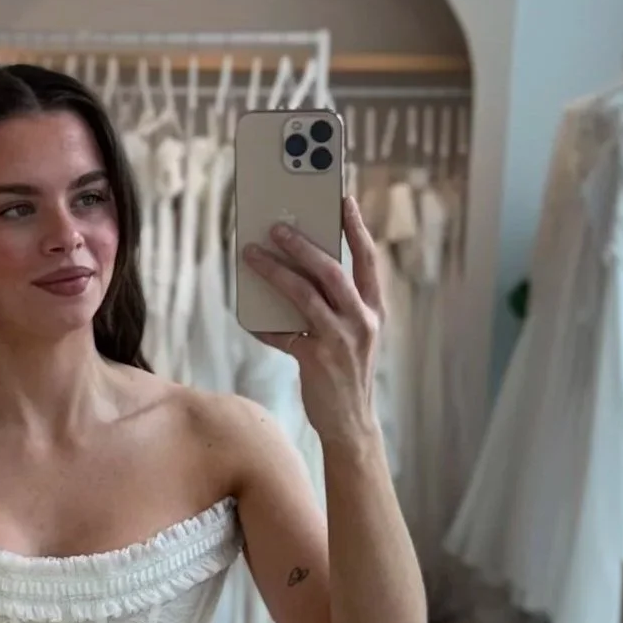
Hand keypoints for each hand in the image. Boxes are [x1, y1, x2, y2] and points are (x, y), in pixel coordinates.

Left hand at [241, 194, 383, 450]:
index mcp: (374, 309)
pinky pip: (283, 333)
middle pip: (331, 270)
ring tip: (252, 253)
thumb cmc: (346, 374)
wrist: (351, 424)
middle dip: (302, 244)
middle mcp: (362, 320)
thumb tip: (294, 273)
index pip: (368, 258)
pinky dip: (263, 323)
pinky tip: (248, 315)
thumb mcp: (352, 336)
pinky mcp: (317, 360)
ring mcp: (341, 340)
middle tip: (276, 226)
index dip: (356, 226)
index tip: (342, 198)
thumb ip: (332, 306)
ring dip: (275, 271)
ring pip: (305, 294)